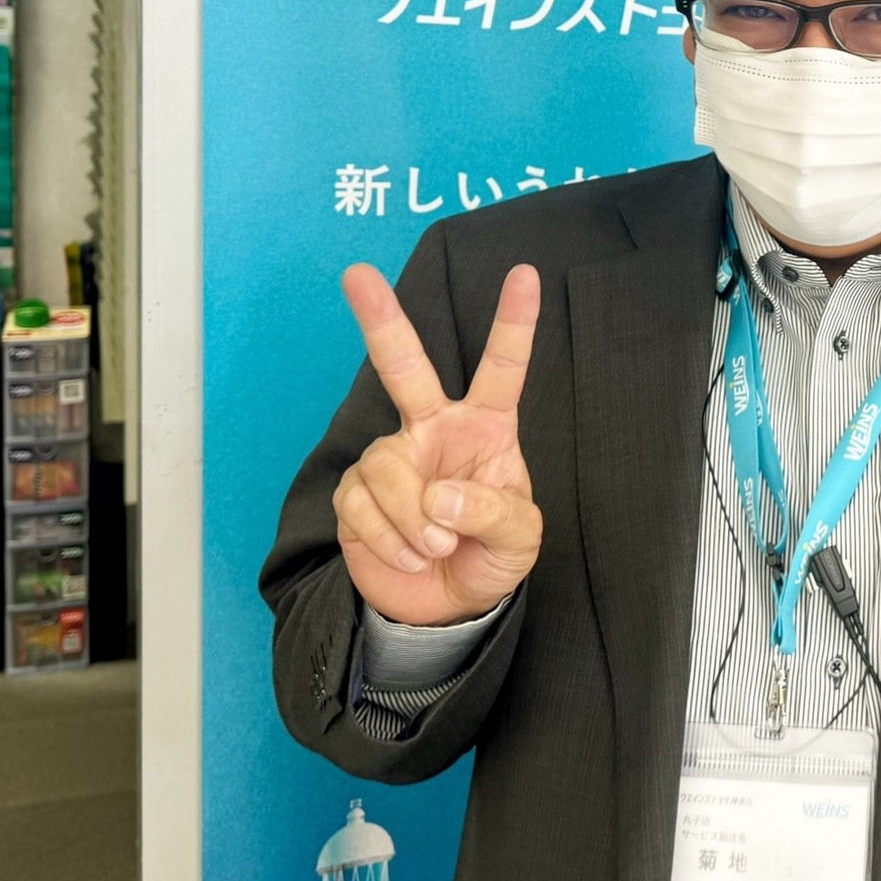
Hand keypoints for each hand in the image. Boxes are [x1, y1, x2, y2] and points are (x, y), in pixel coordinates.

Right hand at [332, 262, 544, 625]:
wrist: (447, 606)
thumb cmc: (492, 556)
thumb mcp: (520, 539)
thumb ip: (494, 511)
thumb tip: (439, 496)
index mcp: (485, 427)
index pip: (502, 369)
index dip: (514, 323)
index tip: (525, 274)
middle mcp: (433, 429)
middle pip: (403, 367)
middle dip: (380, 320)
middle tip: (356, 274)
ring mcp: (391, 457)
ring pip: (387, 469)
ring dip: (414, 520)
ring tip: (438, 546)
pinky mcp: (356, 494)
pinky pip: (362, 507)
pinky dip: (391, 540)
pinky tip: (411, 554)